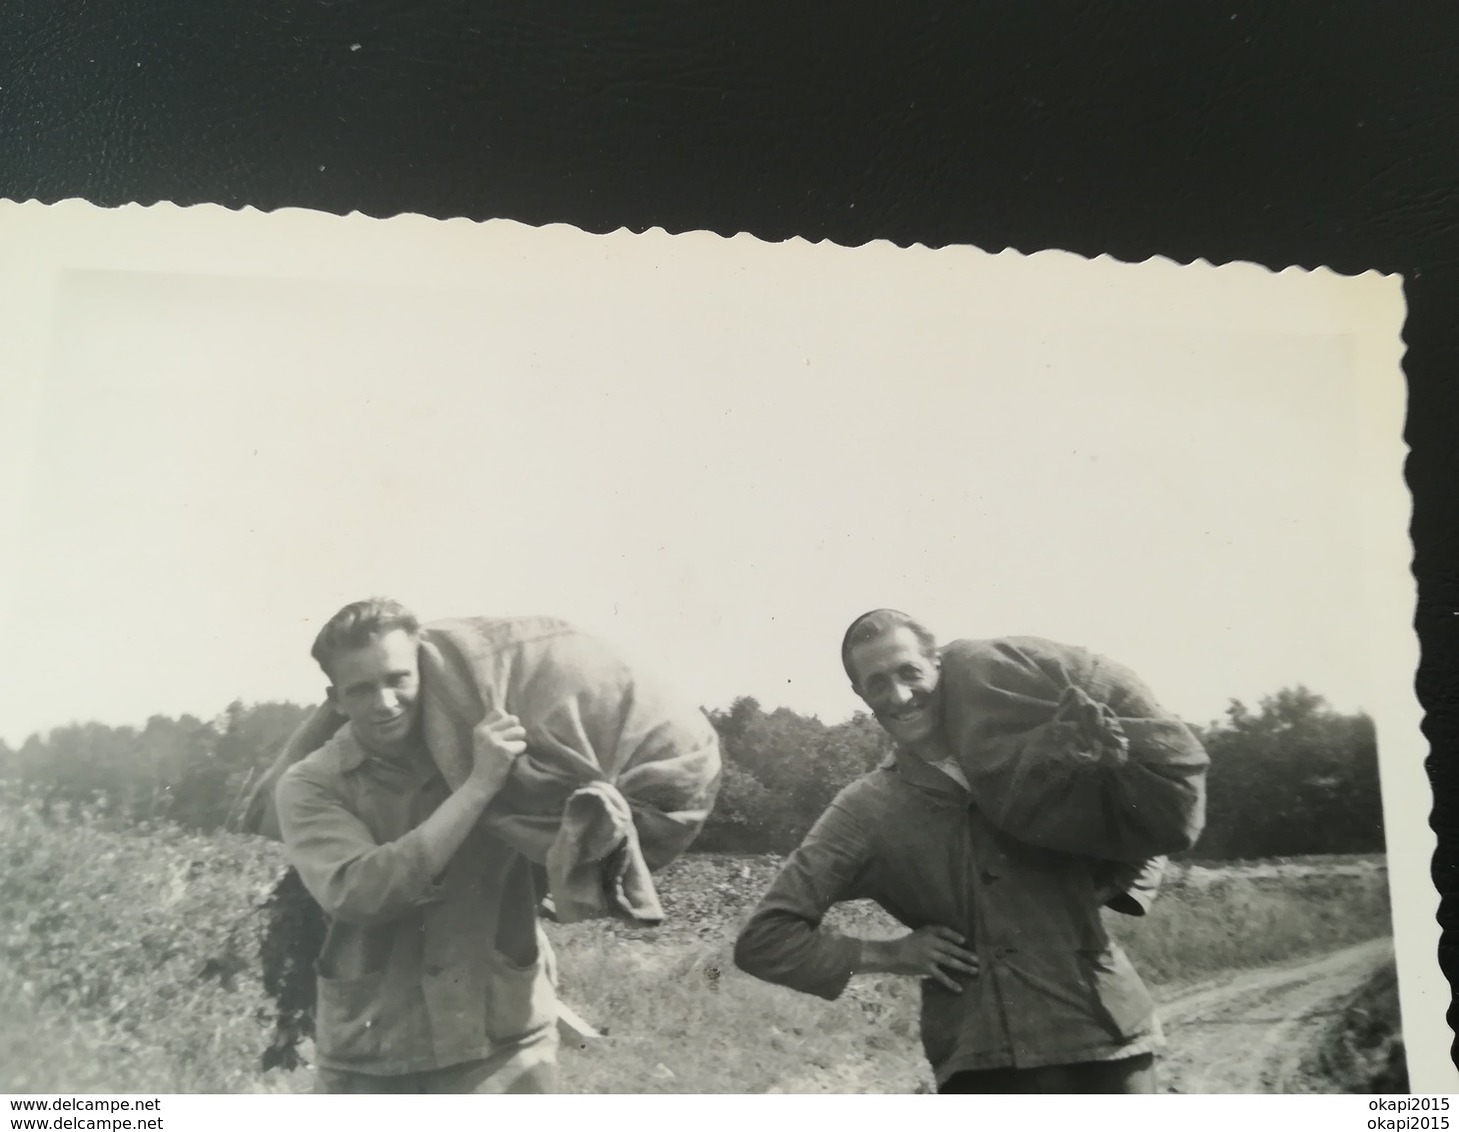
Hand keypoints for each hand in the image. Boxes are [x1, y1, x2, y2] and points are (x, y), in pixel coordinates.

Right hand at [467, 710, 526, 791]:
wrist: (481, 782)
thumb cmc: (485, 761)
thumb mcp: (482, 740)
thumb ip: (492, 727)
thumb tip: (508, 714)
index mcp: (480, 728)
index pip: (499, 712)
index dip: (506, 720)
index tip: (504, 732)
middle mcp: (486, 732)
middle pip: (513, 719)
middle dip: (516, 729)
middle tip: (511, 741)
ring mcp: (495, 741)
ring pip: (520, 731)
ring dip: (519, 740)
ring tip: (511, 749)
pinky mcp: (505, 751)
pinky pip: (522, 744)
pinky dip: (519, 751)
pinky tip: (511, 758)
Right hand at [863, 925, 979, 992]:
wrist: (891, 954)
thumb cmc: (903, 945)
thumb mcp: (917, 935)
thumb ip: (930, 937)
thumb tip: (945, 943)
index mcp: (928, 932)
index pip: (944, 931)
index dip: (955, 936)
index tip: (964, 941)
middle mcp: (931, 942)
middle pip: (952, 948)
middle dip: (965, 954)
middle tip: (977, 960)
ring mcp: (930, 955)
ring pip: (950, 961)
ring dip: (964, 966)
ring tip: (974, 971)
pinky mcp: (926, 967)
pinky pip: (941, 976)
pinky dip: (951, 983)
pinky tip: (959, 989)